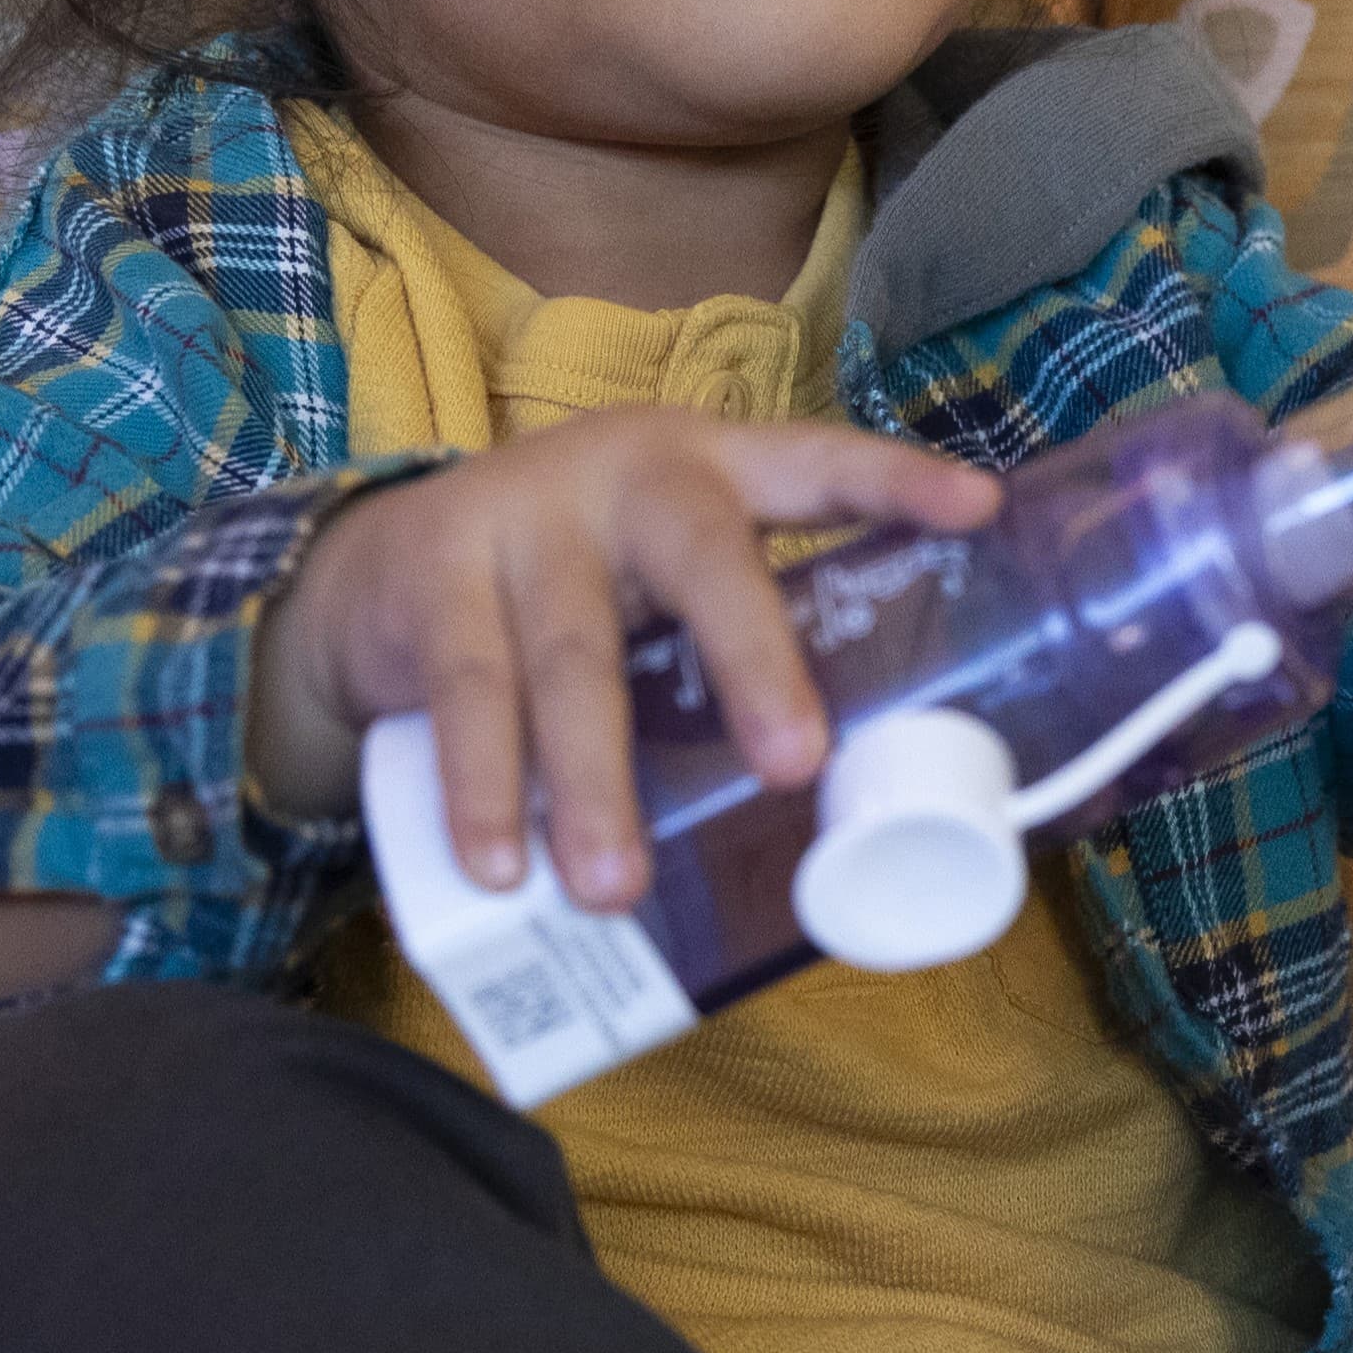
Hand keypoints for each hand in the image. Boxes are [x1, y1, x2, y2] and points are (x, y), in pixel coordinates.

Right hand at [251, 413, 999, 905]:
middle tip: (794, 765)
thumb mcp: (659, 590)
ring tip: (614, 887)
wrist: (376, 569)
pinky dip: (483, 789)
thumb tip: (854, 819)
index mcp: (711, 472)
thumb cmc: (576, 595)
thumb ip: (731, 657)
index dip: (893, 483)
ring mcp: (522, 515)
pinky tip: (501, 866)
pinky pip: (470, 692)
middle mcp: (626, 477)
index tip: (977, 508)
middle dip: (753, 661)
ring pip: (573, 654)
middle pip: (702, 557)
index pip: (816, 464)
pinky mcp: (433, 570)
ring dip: (595, 781)